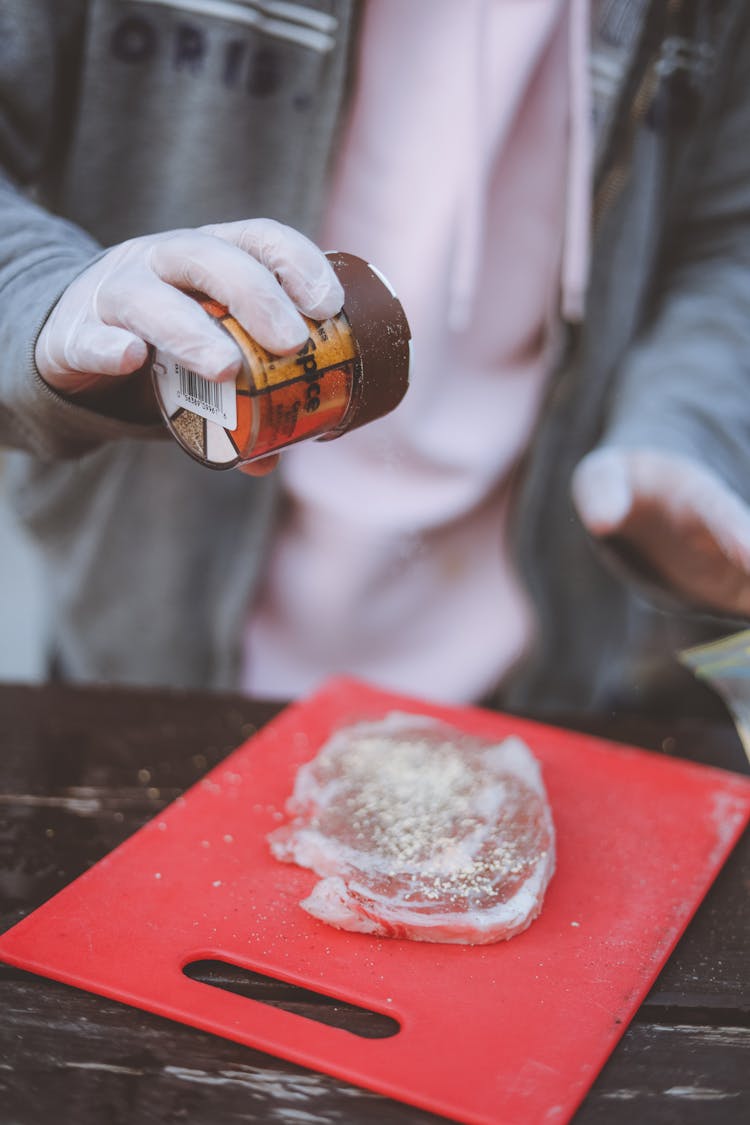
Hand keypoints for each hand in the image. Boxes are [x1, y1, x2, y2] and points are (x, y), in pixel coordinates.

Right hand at [35, 219, 343, 472]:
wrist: (68, 337)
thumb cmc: (158, 341)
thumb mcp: (205, 356)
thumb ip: (243, 400)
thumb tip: (275, 457)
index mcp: (208, 257)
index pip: (257, 238)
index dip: (296, 262)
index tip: (328, 307)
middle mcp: (161, 261)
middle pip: (207, 257)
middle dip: (255, 294)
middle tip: (292, 342)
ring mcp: (113, 292)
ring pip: (147, 297)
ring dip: (191, 330)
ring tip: (227, 368)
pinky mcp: (73, 334)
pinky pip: (88, 338)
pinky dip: (108, 347)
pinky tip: (131, 357)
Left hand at [572, 448, 749, 615]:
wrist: (643, 498)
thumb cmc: (622, 485)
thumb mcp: (600, 477)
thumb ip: (602, 492)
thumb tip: (600, 523)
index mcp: (695, 498)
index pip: (722, 515)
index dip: (739, 535)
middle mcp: (724, 530)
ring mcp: (733, 561)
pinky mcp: (731, 588)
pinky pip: (749, 607)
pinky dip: (748, 626)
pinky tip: (748, 654)